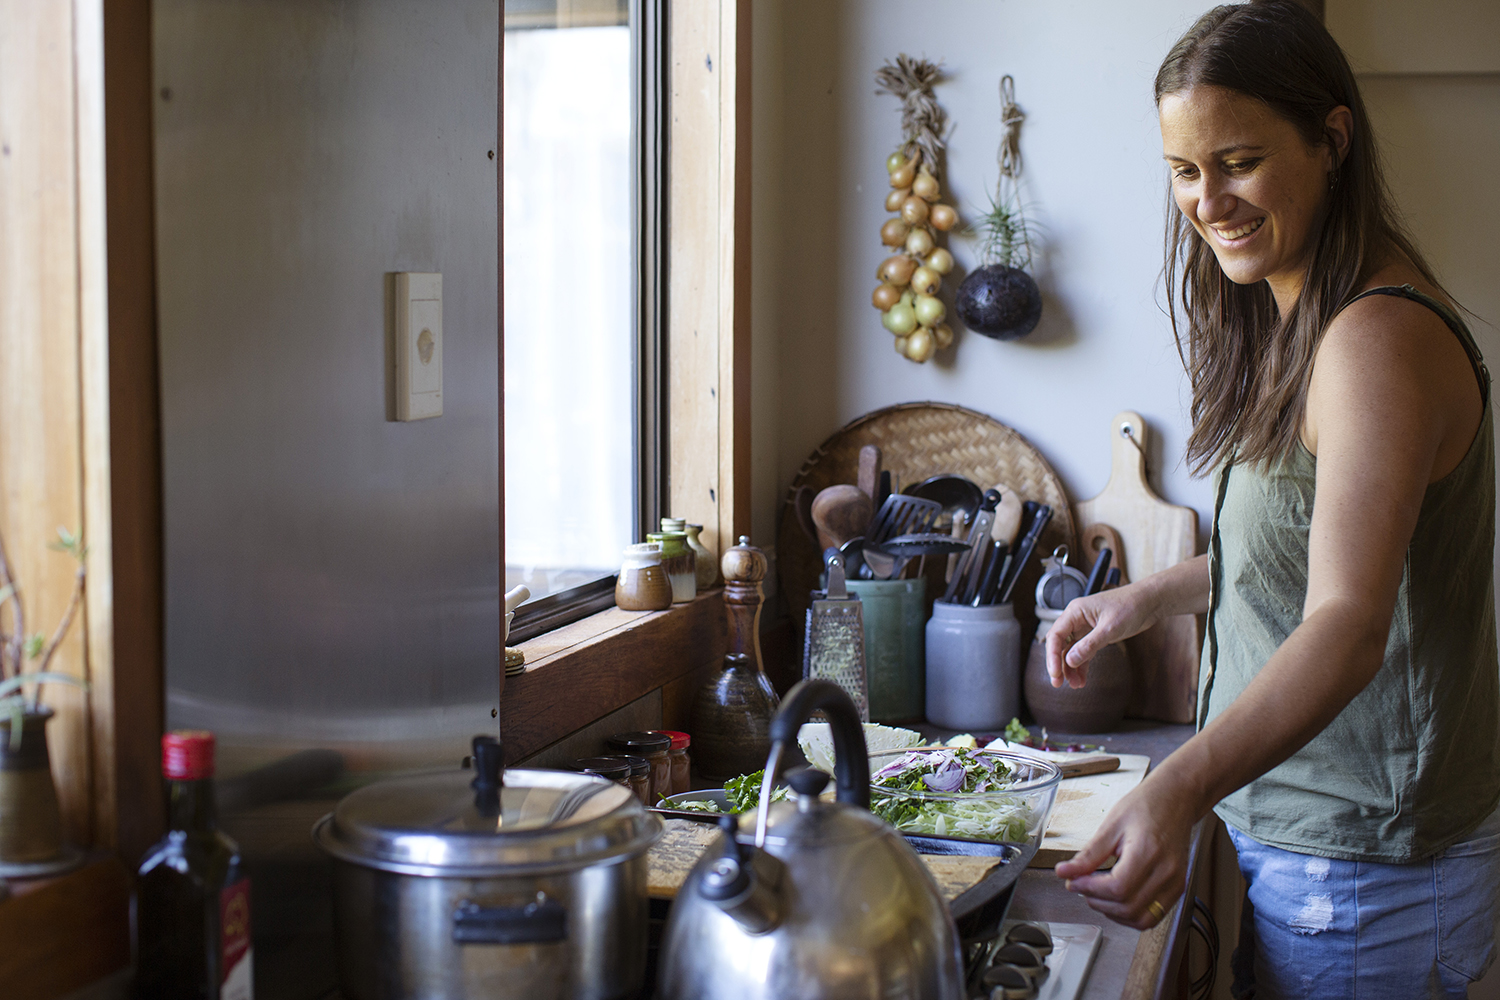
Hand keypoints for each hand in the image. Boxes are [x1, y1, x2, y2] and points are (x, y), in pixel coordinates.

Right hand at [1044, 583, 1158, 688]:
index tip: (1055, 673)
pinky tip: (1082, 679)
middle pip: (1059, 644)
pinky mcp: (1096, 635)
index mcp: (1075, 612)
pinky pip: (1083, 652)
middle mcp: (1077, 619)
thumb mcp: (1110, 628)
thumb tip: (1070, 661)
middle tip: (1057, 683)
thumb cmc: (1131, 606)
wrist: (1150, 602)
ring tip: (1074, 685)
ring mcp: (1086, 628)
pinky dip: (1082, 665)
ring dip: (1070, 668)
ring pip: (1070, 650)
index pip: (1056, 635)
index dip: (1052, 655)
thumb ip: (1090, 644)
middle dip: (1057, 664)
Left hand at [1054, 775, 1194, 929]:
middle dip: (1097, 901)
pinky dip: (1131, 915)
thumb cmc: (1147, 805)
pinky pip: (1153, 916)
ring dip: (1113, 912)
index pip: (1117, 887)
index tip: (1072, 881)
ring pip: (1140, 918)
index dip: (1089, 888)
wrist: (1176, 799)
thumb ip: (1089, 854)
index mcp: (1148, 851)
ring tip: (1096, 893)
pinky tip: (1116, 900)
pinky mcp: (1177, 888)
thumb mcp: (1111, 824)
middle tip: (1080, 885)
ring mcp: (1175, 882)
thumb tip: (1065, 872)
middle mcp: (1166, 871)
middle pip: (1127, 906)